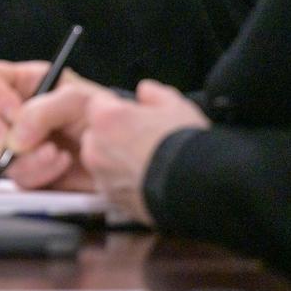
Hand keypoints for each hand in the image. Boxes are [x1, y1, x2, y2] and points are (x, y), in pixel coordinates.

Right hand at [0, 60, 102, 190]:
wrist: (125, 156)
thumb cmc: (105, 116)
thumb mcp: (78, 99)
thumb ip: (42, 110)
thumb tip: (14, 138)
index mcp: (22, 83)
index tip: (14, 113)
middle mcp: (12, 112)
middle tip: (19, 139)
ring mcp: (15, 145)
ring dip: (24, 158)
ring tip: (57, 154)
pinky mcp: (25, 172)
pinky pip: (12, 179)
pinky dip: (37, 175)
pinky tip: (61, 167)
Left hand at [77, 80, 207, 225]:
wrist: (195, 188)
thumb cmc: (183, 144)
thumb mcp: (175, 105)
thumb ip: (154, 93)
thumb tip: (144, 91)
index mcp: (106, 119)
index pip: (98, 103)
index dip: (117, 106)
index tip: (132, 113)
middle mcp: (96, 147)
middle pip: (95, 133)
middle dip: (111, 134)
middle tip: (139, 138)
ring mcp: (102, 175)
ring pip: (100, 160)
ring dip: (114, 159)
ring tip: (144, 162)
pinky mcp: (112, 199)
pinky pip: (111, 183)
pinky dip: (122, 181)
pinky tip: (145, 180)